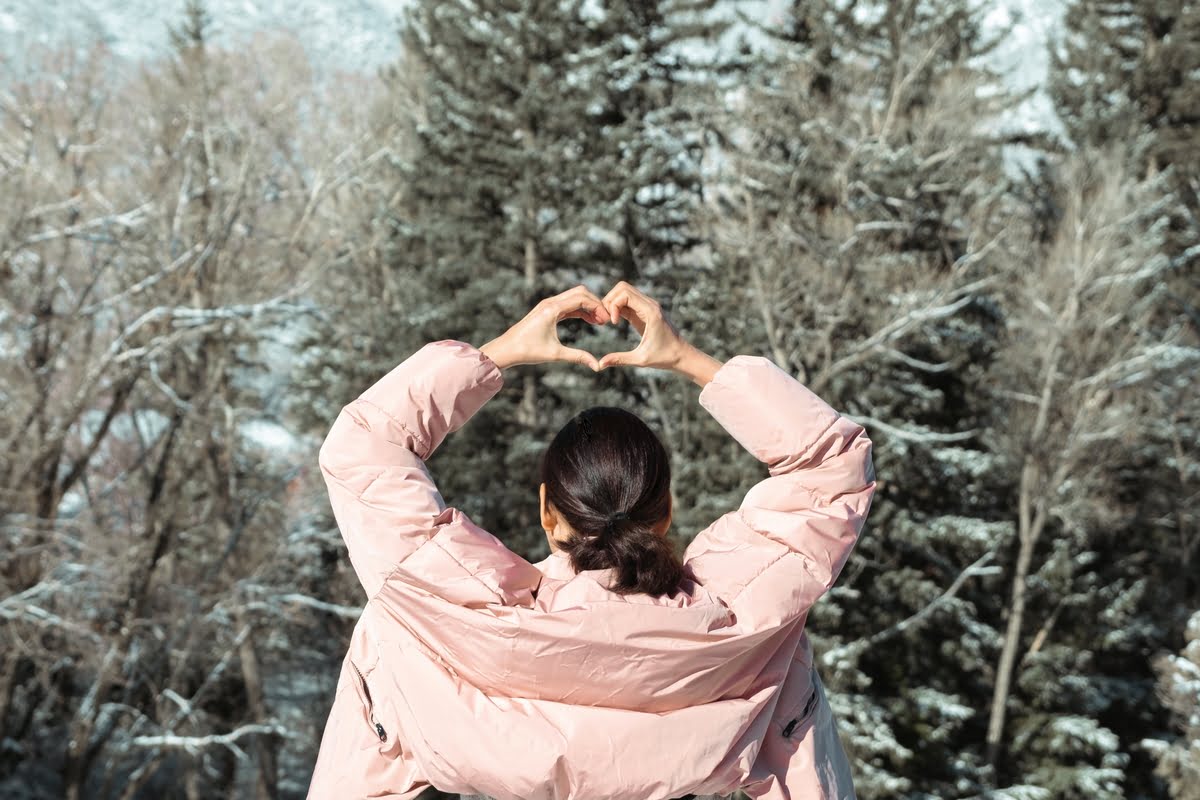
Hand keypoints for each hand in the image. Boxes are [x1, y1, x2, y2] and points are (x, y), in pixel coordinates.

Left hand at [480, 285, 611, 370]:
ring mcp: (548, 305)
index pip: (581, 298)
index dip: (598, 307)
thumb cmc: (527, 351)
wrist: (506, 349)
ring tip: (600, 322)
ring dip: (588, 306)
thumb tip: (597, 367)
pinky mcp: (546, 310)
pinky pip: (568, 304)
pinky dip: (580, 310)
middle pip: (580, 293)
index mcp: (552, 309)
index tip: (607, 321)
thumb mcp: (555, 354)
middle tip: (606, 320)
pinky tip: (589, 321)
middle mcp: (550, 302)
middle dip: (595, 304)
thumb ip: (578, 357)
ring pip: (574, 297)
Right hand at [596, 281, 689, 371]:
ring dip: (613, 303)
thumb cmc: (664, 357)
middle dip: (610, 300)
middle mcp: (650, 304)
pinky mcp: (645, 311)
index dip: (613, 306)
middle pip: (622, 287)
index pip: (625, 293)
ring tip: (609, 321)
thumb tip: (600, 364)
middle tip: (606, 319)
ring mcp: (648, 306)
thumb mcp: (641, 360)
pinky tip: (615, 322)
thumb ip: (619, 359)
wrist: (682, 355)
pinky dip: (618, 308)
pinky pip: (628, 301)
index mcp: (651, 312)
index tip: (612, 323)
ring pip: (624, 292)